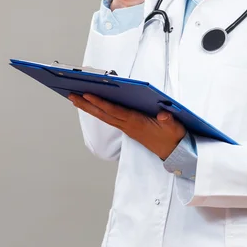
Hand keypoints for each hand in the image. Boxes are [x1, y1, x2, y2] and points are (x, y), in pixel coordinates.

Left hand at [68, 93, 185, 160]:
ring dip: (90, 108)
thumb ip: (168, 120)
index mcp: (136, 123)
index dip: (100, 103)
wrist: (174, 151)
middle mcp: (128, 126)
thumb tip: (163, 115)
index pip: (114, 111)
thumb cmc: (172, 137)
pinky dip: (100, 111)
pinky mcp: (129, 128)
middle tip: (72, 96)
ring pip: (105, 116)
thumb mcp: (174, 127)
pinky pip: (111, 118)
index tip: (87, 95)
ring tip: (77, 99)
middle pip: (103, 114)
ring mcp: (127, 128)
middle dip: (87, 105)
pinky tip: (95, 106)